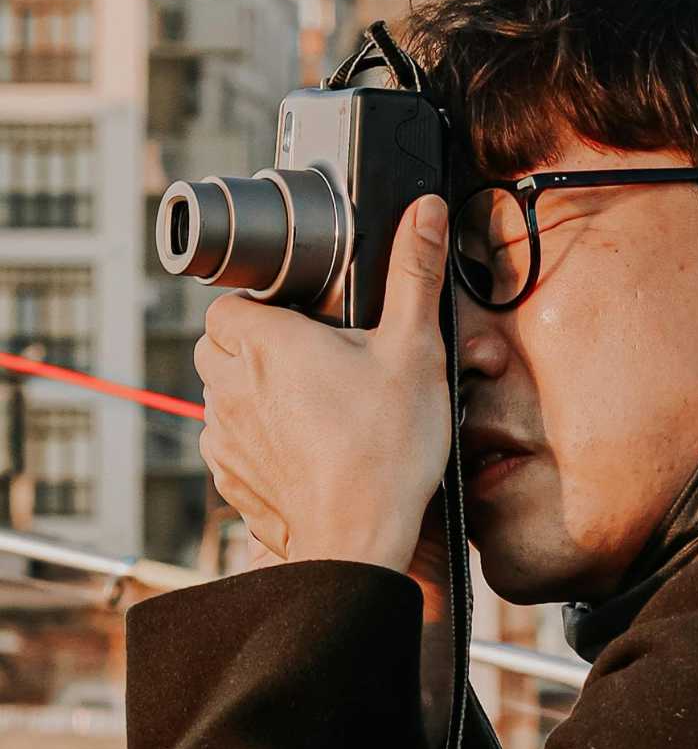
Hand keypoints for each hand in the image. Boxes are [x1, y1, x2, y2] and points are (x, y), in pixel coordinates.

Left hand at [196, 195, 452, 572]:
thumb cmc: (387, 446)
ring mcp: (225, 434)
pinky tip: (306, 446)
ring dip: (254, 391)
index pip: (231, 303)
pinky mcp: (230, 476)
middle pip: (220, 345)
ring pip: (222, 392)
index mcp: (267, 341)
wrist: (359, 537)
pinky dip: (257, 438)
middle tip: (316, 359)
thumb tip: (425, 211)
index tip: (307, 320)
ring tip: (315, 405)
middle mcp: (232, 384)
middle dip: (256, 345)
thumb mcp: (415, 348)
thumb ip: (415, 273)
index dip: (265, 306)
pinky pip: (229, 441)